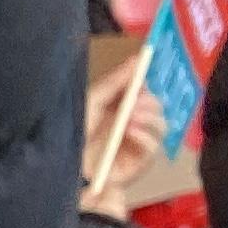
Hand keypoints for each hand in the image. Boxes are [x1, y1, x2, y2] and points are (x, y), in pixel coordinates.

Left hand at [79, 49, 165, 212]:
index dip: (145, 83)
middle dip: (149, 100)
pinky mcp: (138, 164)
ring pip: (161, 125)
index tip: (141, 74)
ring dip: (150, 116)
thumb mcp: (92, 102)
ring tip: (131, 116)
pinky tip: (131, 131)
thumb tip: (136, 59)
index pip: (142, 92)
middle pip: (155, 107)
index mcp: (117, 109)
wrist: (67, 168)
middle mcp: (129, 125)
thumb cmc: (74, 135)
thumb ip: (115, 81)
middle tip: (135, 101)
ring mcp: (135, 145)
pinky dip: (146, 136)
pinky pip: (154, 147)